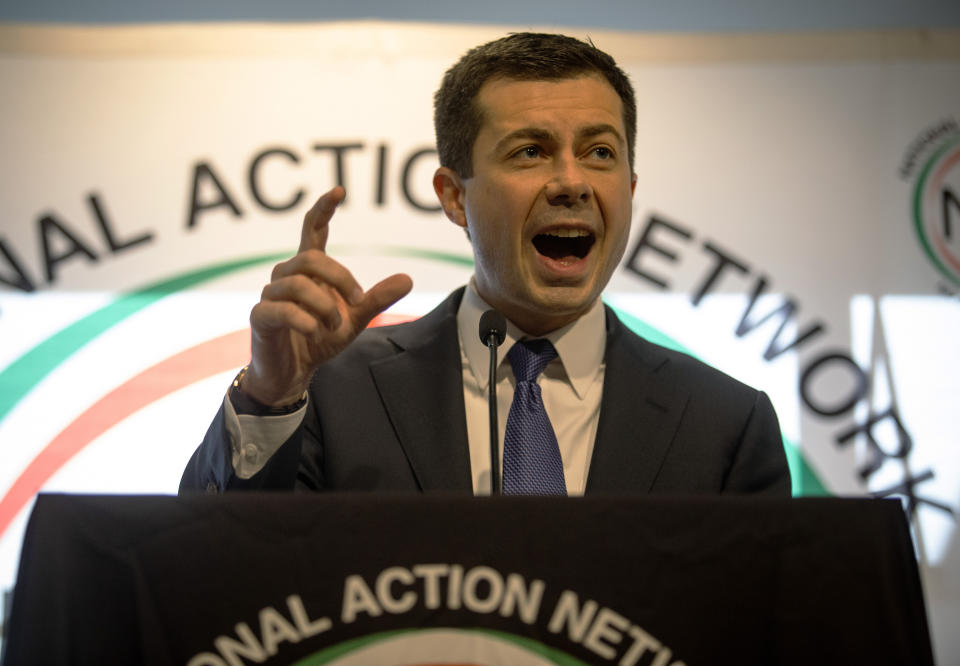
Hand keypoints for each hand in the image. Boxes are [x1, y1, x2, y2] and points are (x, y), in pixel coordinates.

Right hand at [242, 186, 412, 405]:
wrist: (292, 374)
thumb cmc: (319, 339)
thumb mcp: (355, 320)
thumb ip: (376, 299)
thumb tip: (408, 279)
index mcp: (309, 271)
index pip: (312, 230)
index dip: (323, 209)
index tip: (338, 190)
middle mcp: (286, 276)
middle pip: (311, 258)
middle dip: (340, 277)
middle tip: (357, 301)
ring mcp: (270, 295)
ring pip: (297, 284)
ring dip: (324, 305)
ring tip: (334, 326)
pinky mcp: (261, 317)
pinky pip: (281, 309)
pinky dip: (305, 321)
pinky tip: (316, 332)